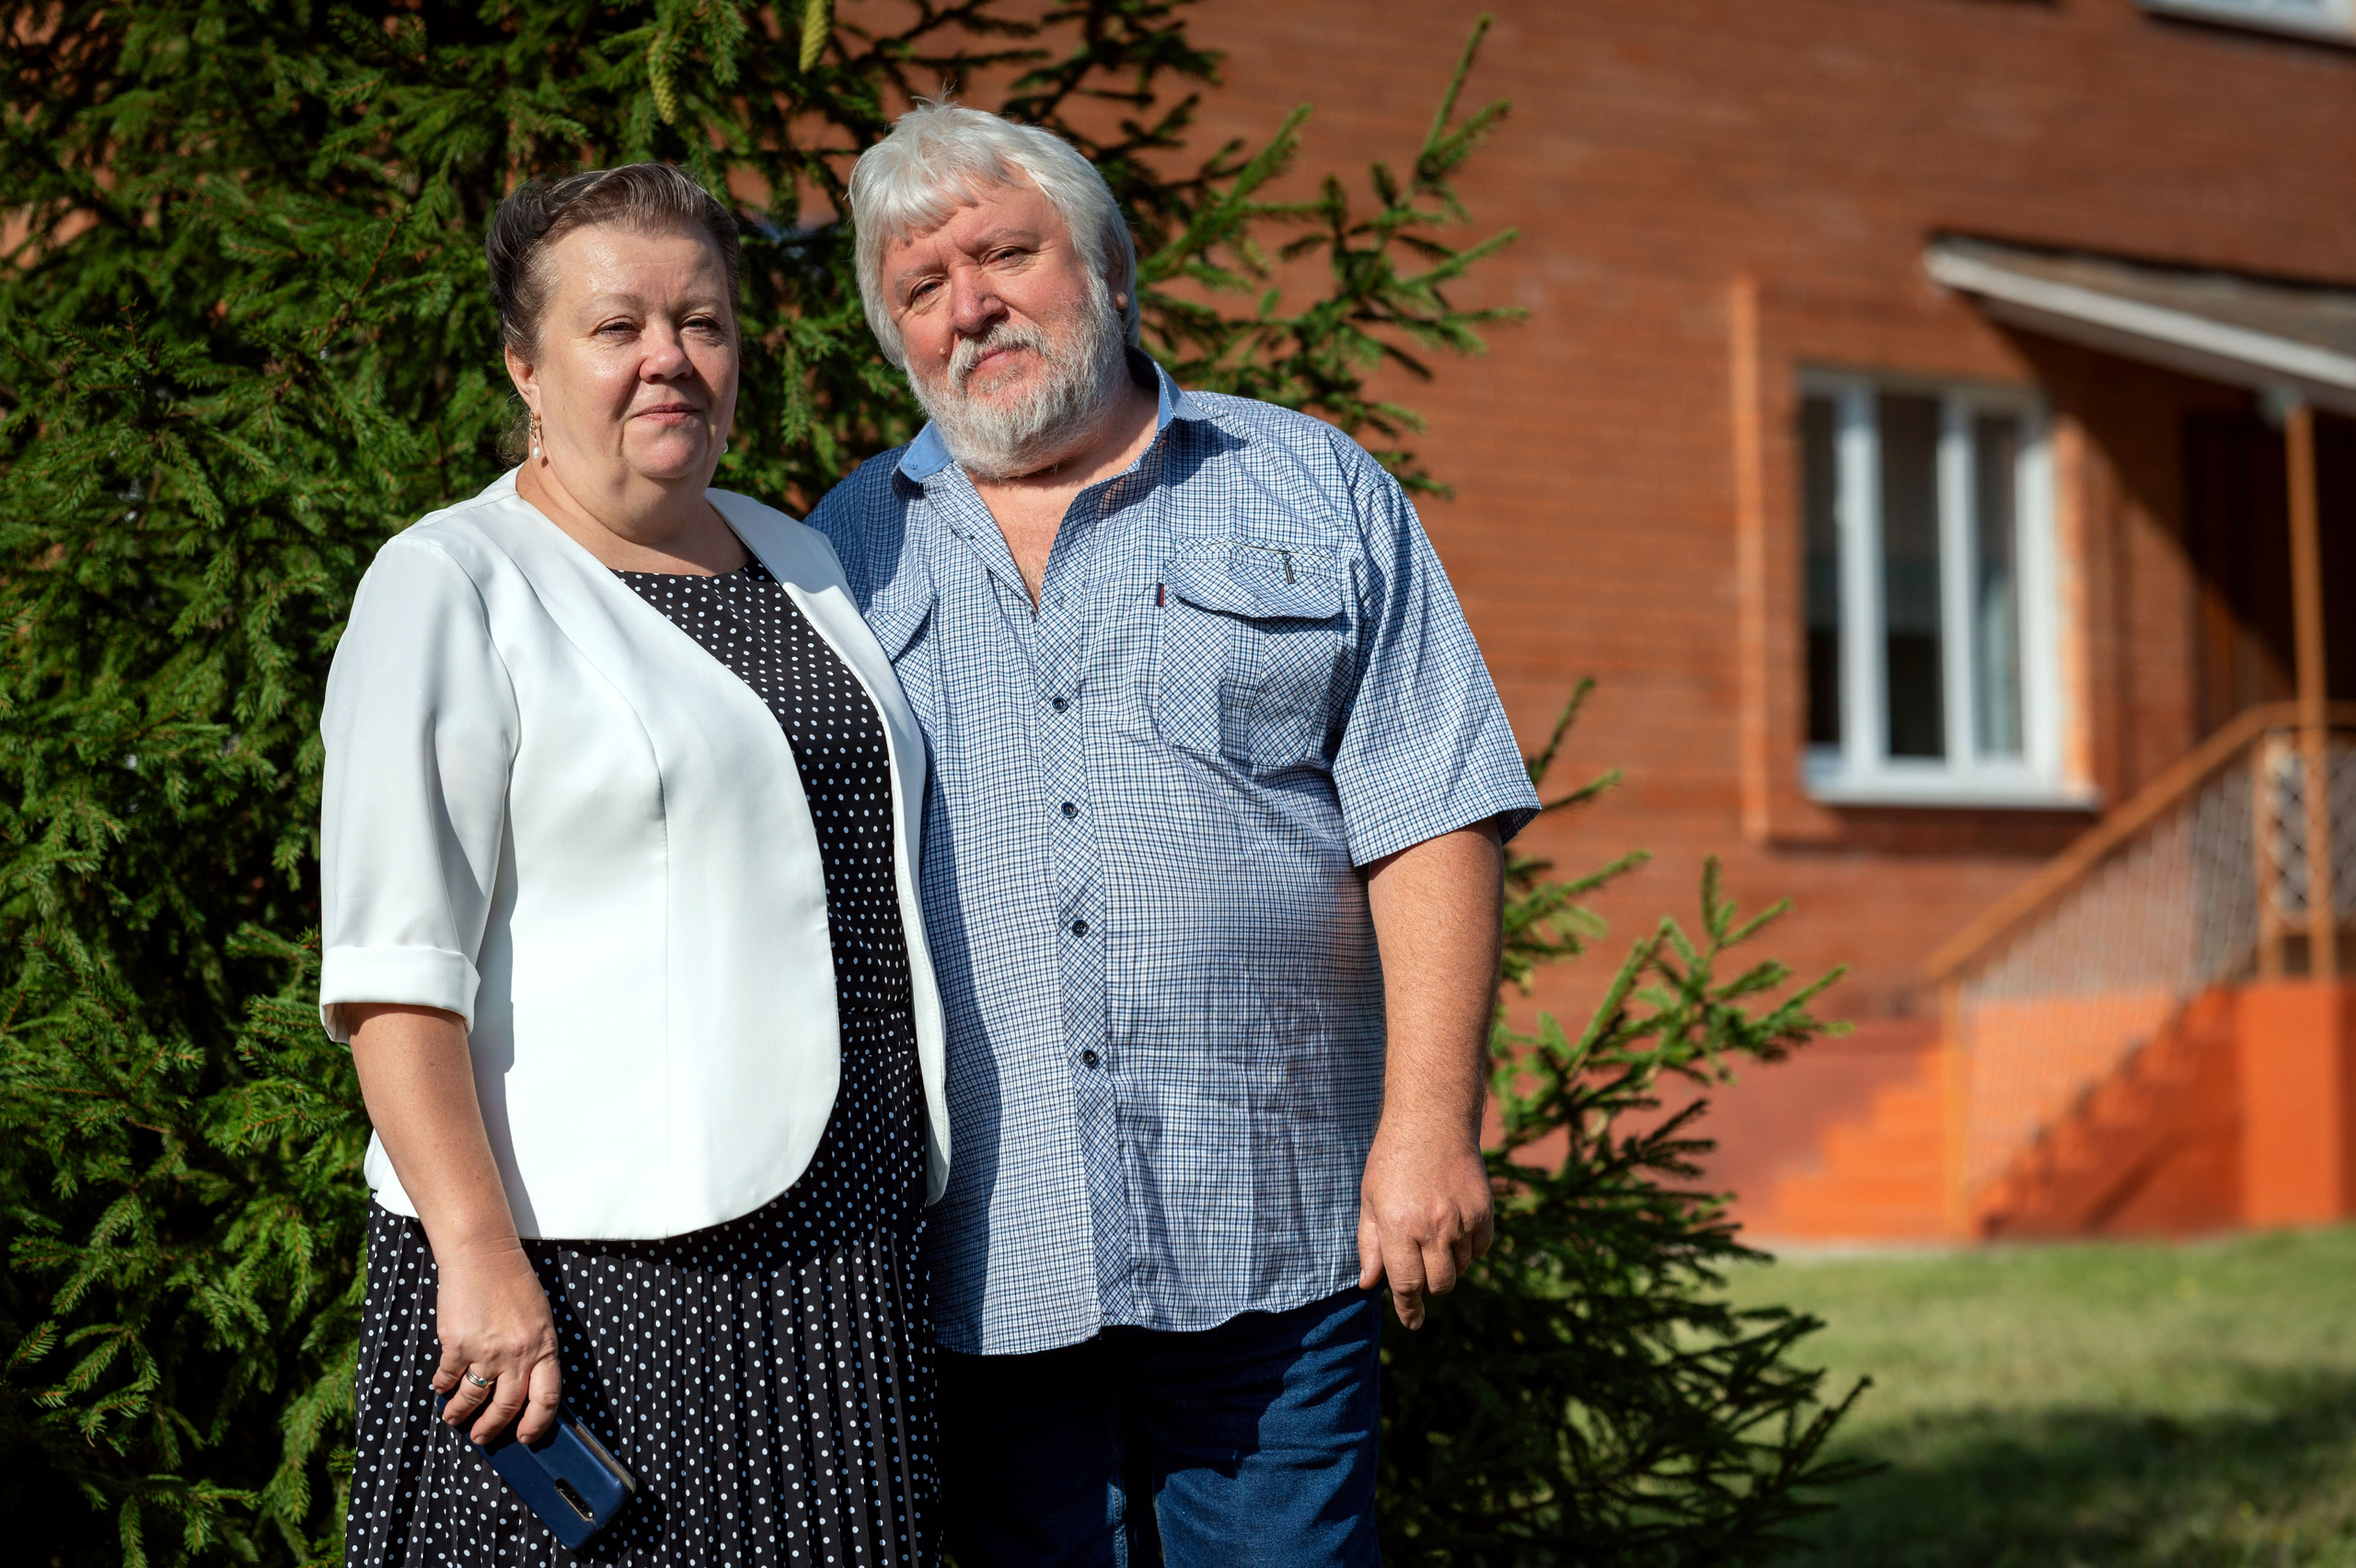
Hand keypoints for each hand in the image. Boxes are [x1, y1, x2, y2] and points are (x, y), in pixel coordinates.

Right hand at [429, 1239, 562, 1444]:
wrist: (481, 1254)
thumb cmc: (513, 1281)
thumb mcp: (539, 1316)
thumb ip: (536, 1350)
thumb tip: (525, 1385)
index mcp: (544, 1346)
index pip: (548, 1398)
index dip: (537, 1424)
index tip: (525, 1437)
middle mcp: (518, 1354)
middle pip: (508, 1406)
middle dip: (492, 1428)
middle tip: (483, 1436)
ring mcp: (486, 1351)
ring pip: (473, 1399)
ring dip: (461, 1414)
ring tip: (454, 1418)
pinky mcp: (457, 1345)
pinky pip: (448, 1378)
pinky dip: (442, 1387)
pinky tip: (441, 1388)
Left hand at [1356, 1114, 1494, 1328]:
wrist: (1433, 1120)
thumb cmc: (1393, 1160)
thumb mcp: (1370, 1200)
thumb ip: (1370, 1245)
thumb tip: (1368, 1285)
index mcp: (1399, 1227)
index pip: (1407, 1286)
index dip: (1409, 1309)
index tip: (1412, 1323)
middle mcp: (1433, 1228)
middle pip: (1439, 1285)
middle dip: (1428, 1287)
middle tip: (1418, 1269)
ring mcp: (1462, 1220)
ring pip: (1461, 1269)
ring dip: (1448, 1265)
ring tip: (1433, 1235)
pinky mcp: (1484, 1211)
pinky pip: (1481, 1249)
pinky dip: (1469, 1249)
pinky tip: (1454, 1228)